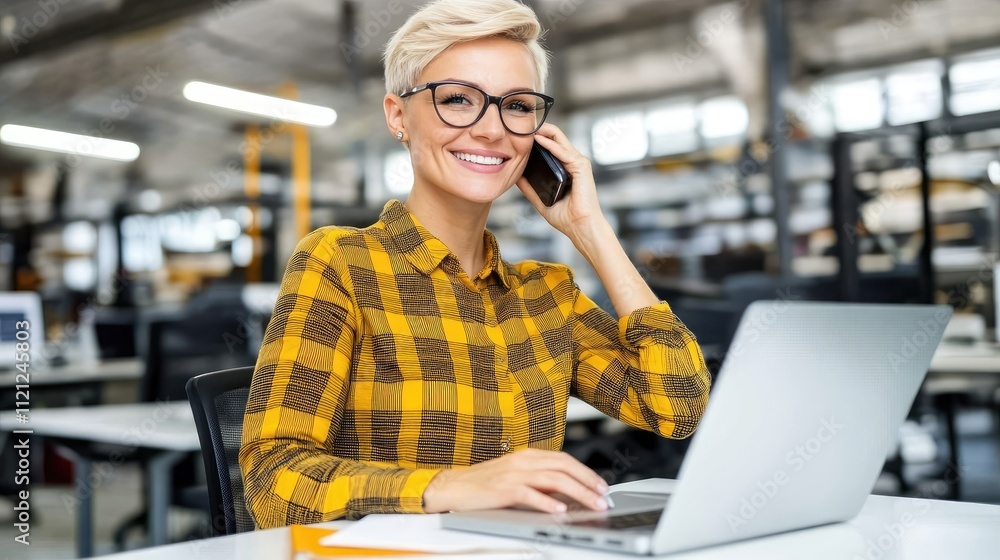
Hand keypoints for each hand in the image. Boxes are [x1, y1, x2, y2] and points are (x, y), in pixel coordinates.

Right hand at [422, 449, 609, 513]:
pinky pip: (530, 494)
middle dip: (588, 482)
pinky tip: (560, 510)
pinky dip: (547, 502)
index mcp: (528, 455)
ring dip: (577, 492)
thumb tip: (568, 492)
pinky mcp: (503, 489)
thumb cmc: (485, 484)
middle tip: (604, 497)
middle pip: (564, 467)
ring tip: (591, 504)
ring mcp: (513, 473)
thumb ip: (540, 480)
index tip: (602, 486)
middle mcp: (523, 461)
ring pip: (553, 479)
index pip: (565, 459)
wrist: (453, 486)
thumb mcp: (517, 477)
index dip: (586, 472)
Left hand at [515, 123, 606, 241]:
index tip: (520, 134)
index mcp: (565, 168)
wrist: (580, 227)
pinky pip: (564, 152)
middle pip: (556, 137)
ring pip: (560, 138)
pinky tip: (538, 140)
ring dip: (544, 131)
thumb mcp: (541, 200)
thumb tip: (515, 177)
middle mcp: (572, 162)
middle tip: (522, 124)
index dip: (537, 138)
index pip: (551, 146)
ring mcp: (578, 163)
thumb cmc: (566, 217)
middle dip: (539, 128)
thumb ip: (529, 188)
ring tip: (528, 126)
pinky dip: (551, 144)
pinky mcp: (581, 167)